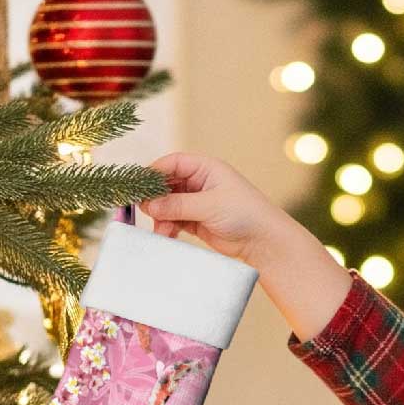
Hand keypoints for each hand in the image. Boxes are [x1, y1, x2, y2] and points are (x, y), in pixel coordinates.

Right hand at [138, 151, 289, 270]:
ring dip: (161, 217)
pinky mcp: (197, 221)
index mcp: (205, 168)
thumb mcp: (209, 205)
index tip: (140, 186)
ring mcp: (197, 203)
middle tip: (145, 211)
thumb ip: (178, 205)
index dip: (155, 173)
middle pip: (167, 185)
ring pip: (168, 205)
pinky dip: (168, 227)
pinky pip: (174, 220)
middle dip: (155, 198)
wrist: (263, 241)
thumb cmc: (244, 214)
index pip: (173, 163)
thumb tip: (149, 205)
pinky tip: (167, 235)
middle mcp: (200, 183)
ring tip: (161, 230)